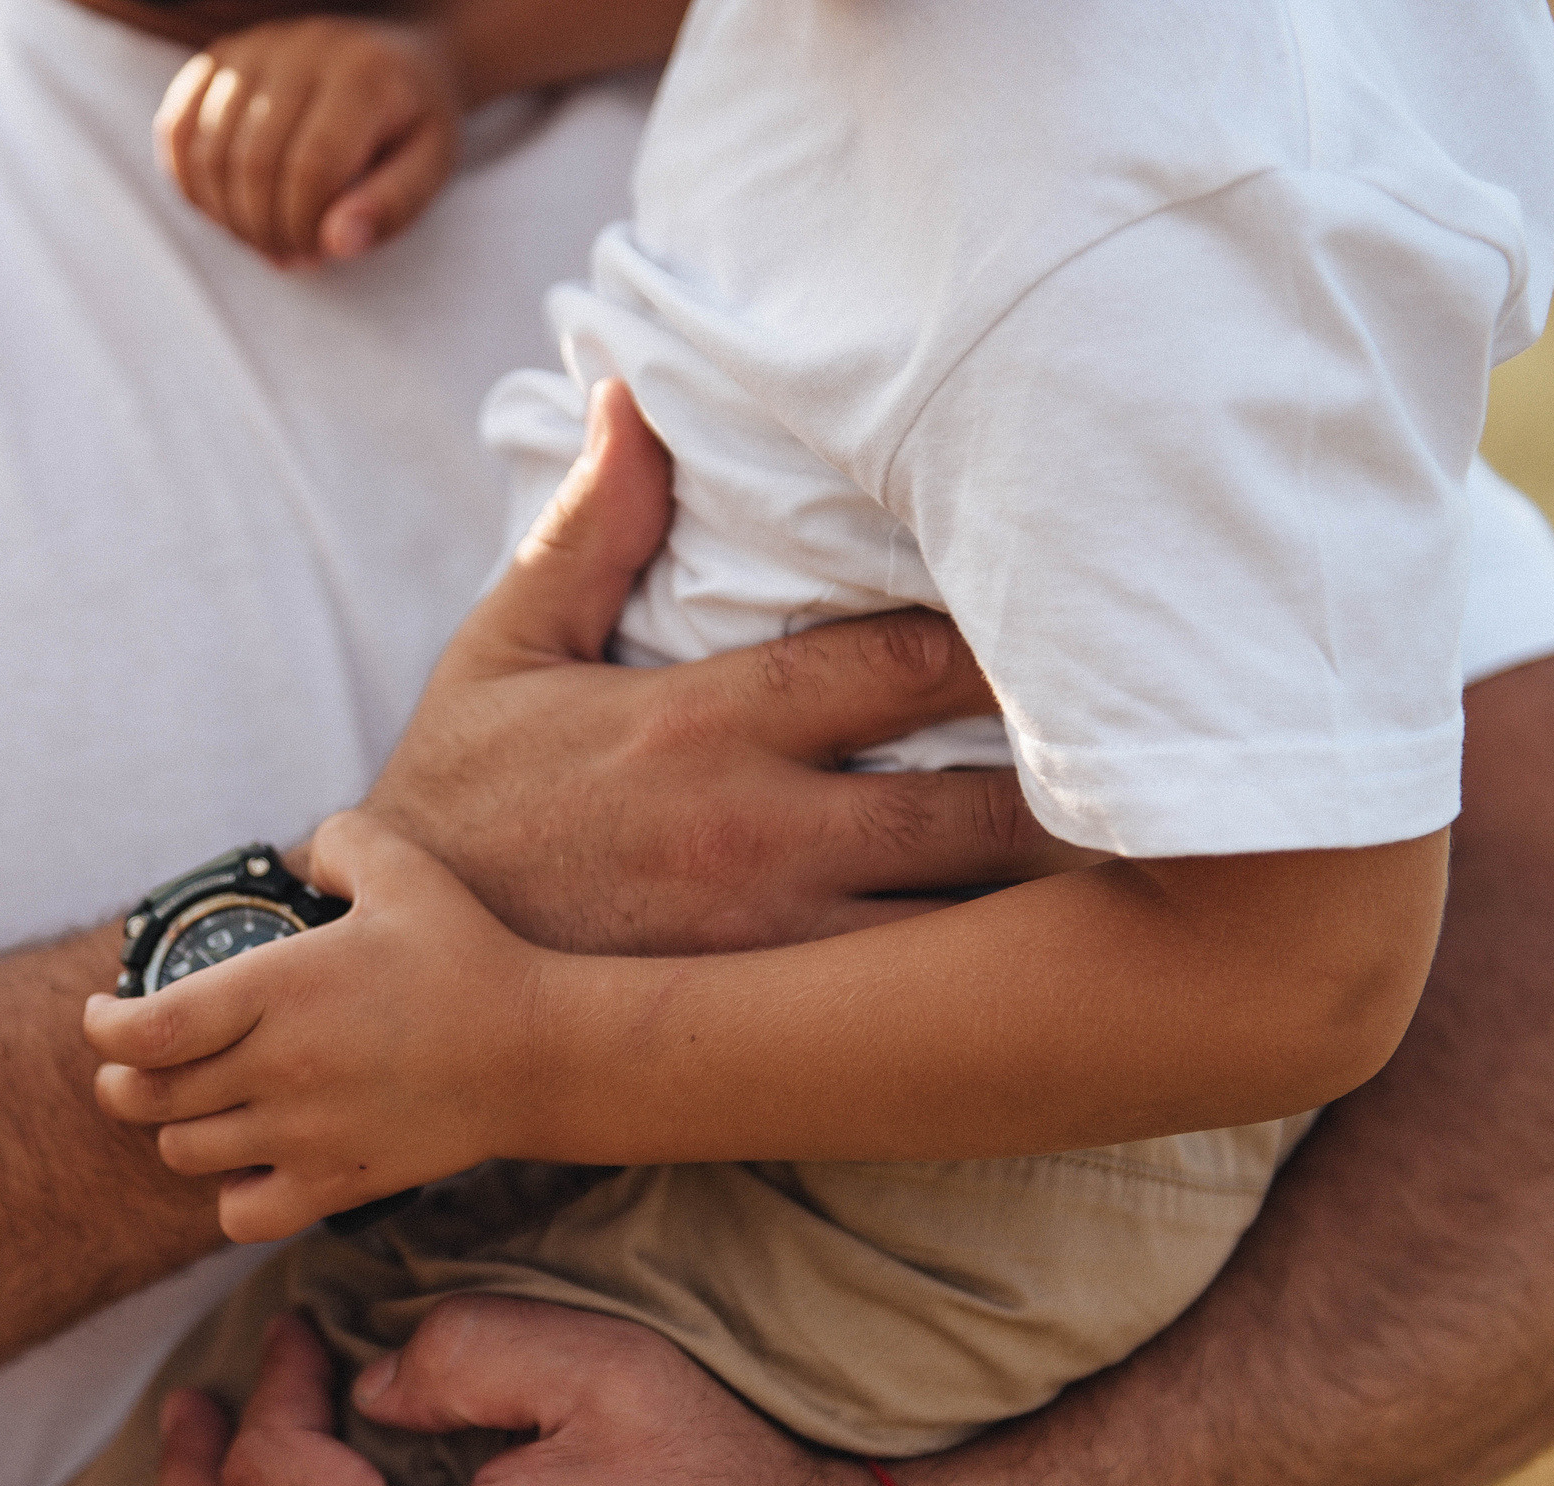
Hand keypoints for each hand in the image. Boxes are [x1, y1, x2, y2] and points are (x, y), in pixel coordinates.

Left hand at [85, 813, 542, 1241]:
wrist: (538, 1052)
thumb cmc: (469, 958)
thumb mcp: (404, 871)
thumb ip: (340, 843)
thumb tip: (309, 853)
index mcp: (276, 991)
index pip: (144, 1030)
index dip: (103, 1027)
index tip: (106, 1014)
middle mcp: (276, 1068)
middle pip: (146, 1098)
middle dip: (122, 1081)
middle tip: (134, 1064)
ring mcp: (302, 1134)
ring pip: (184, 1152)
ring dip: (176, 1128)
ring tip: (195, 1106)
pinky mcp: (335, 1184)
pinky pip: (241, 1213)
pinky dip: (229, 1193)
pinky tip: (248, 1162)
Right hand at [156, 16, 461, 266]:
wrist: (395, 55)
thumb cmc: (411, 123)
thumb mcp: (430, 166)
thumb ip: (390, 206)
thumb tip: (336, 245)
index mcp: (362, 76)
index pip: (310, 167)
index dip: (303, 227)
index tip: (319, 252)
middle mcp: (300, 48)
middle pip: (252, 163)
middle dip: (265, 230)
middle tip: (291, 255)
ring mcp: (252, 48)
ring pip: (207, 152)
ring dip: (228, 216)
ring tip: (265, 236)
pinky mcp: (219, 57)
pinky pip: (175, 130)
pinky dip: (191, 185)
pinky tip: (227, 208)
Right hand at [368, 381, 1084, 956]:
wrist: (385, 968)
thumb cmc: (458, 800)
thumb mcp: (504, 650)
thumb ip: (591, 528)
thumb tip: (634, 396)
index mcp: (708, 722)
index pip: (904, 662)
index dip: (1014, 639)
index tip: (1092, 610)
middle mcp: (759, 832)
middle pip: (978, 802)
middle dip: (1079, 779)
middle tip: (1168, 747)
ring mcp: (770, 941)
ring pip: (962, 925)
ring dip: (1054, 899)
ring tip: (1155, 870)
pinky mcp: (765, 1021)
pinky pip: (906, 1011)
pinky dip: (983, 988)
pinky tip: (1055, 976)